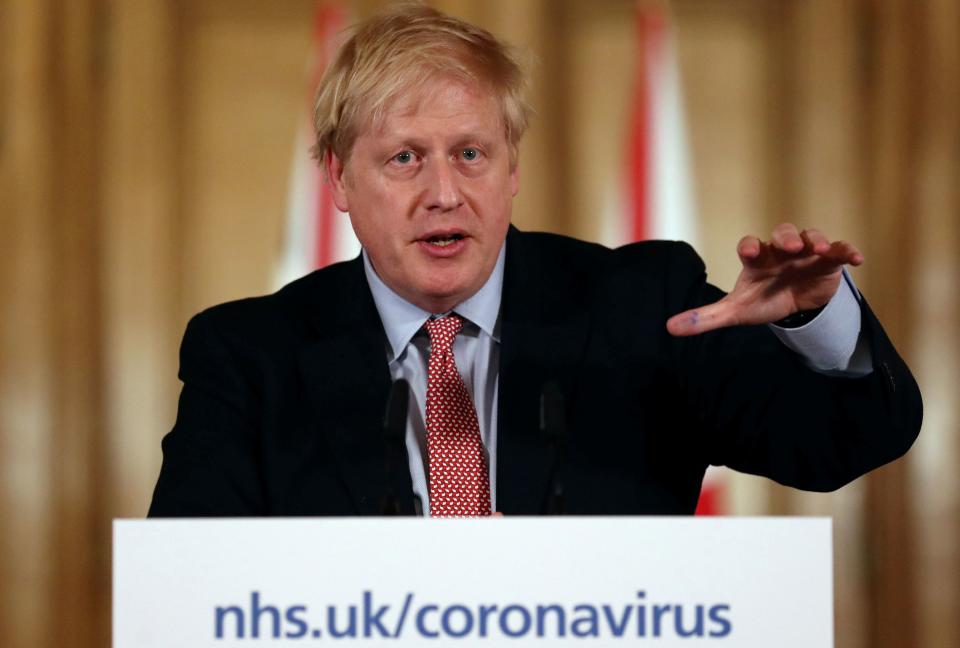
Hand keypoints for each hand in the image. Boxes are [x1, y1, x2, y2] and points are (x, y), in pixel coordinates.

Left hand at [666, 223, 862, 335]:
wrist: (793, 305)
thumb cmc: (761, 300)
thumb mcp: (735, 311)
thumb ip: (705, 318)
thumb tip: (669, 328)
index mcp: (757, 259)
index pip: (750, 245)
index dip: (750, 246)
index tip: (751, 252)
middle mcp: (780, 250)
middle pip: (782, 233)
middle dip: (786, 237)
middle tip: (789, 246)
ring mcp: (805, 253)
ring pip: (811, 236)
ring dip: (815, 239)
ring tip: (819, 249)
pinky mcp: (828, 262)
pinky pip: (839, 250)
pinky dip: (846, 251)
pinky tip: (856, 259)